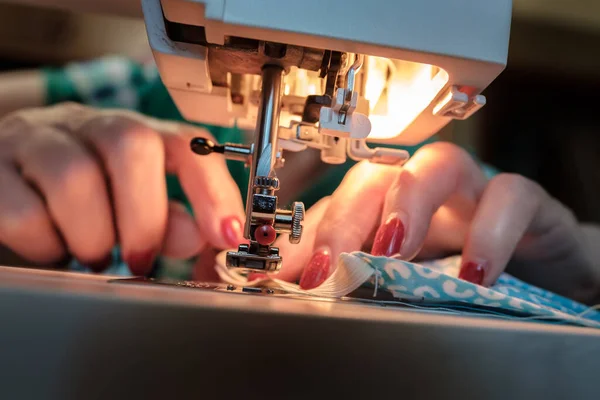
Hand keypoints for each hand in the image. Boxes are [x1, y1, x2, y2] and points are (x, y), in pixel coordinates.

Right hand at [0, 103, 244, 273]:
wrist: (6, 172)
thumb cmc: (81, 193)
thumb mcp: (132, 203)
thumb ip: (170, 220)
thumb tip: (201, 237)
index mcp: (135, 134)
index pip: (188, 144)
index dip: (213, 190)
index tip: (228, 234)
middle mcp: (89, 126)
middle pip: (132, 147)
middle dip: (145, 218)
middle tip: (140, 257)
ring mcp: (37, 140)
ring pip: (75, 177)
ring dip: (94, 235)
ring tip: (93, 253)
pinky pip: (23, 211)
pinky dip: (46, 244)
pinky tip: (52, 246)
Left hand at [274, 142, 599, 303]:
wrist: (543, 271)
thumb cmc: (466, 270)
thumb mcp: (404, 278)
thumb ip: (356, 276)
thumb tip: (296, 283)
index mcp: (390, 208)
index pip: (340, 206)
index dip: (309, 236)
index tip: (283, 272)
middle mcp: (426, 190)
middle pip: (378, 174)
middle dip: (348, 215)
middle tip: (330, 264)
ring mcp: (474, 189)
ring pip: (437, 165)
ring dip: (409, 202)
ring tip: (392, 250)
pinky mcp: (526, 202)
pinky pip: (509, 197)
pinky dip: (489, 231)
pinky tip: (474, 271)